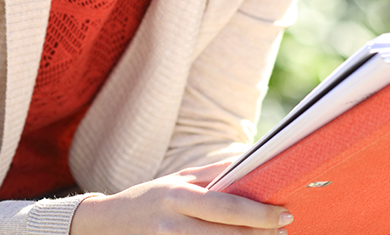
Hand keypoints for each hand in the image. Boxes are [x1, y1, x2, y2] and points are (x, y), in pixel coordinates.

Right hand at [70, 163, 292, 234]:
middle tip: (284, 228)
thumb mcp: (180, 178)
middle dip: (259, 233)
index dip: (258, 213)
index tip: (283, 212)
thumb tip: (253, 162)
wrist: (105, 223)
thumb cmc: (151, 196)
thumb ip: (215, 173)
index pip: (226, 206)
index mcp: (178, 195)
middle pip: (225, 233)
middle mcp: (172, 222)